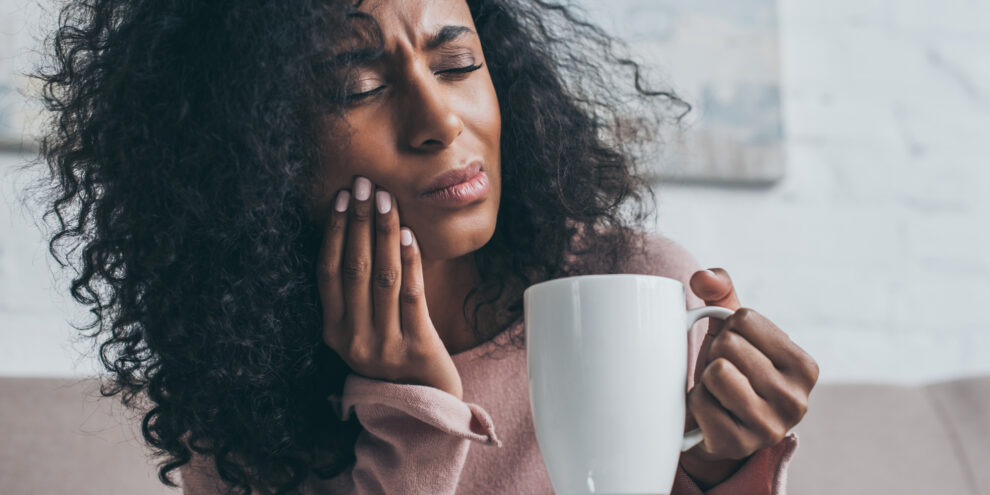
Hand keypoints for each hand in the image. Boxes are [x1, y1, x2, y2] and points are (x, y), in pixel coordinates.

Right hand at [317, 176, 463, 399]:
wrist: (427, 403)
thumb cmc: (395, 352)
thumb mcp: (365, 327)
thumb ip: (357, 292)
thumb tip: (359, 227)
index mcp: (333, 332)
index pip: (327, 272)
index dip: (334, 232)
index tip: (342, 198)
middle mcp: (352, 340)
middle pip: (354, 269)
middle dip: (359, 221)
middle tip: (364, 184)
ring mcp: (383, 346)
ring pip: (381, 278)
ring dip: (383, 233)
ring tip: (386, 199)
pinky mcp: (416, 349)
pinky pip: (412, 295)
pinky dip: (409, 261)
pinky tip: (409, 234)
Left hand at [680, 268, 818, 485]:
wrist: (715, 426)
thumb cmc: (729, 368)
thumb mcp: (732, 329)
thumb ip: (720, 291)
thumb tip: (702, 276)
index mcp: (805, 366)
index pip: (744, 319)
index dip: (729, 330)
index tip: (738, 352)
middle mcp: (796, 400)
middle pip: (729, 345)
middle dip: (716, 354)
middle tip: (724, 374)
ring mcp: (769, 427)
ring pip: (716, 372)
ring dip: (706, 378)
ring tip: (717, 392)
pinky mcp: (739, 445)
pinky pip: (700, 402)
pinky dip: (696, 403)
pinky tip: (710, 413)